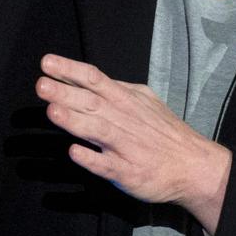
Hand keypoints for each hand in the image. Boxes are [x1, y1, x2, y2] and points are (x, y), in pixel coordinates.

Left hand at [35, 53, 231, 231]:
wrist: (194, 166)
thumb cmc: (164, 132)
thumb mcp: (144, 101)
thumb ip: (117, 91)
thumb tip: (86, 78)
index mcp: (125, 100)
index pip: (94, 79)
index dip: (70, 69)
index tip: (47, 63)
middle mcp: (123, 119)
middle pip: (91, 102)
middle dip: (65, 93)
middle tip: (41, 84)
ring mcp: (125, 146)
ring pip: (97, 130)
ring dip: (74, 121)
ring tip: (52, 111)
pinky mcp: (128, 172)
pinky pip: (107, 165)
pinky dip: (91, 158)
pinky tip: (75, 152)